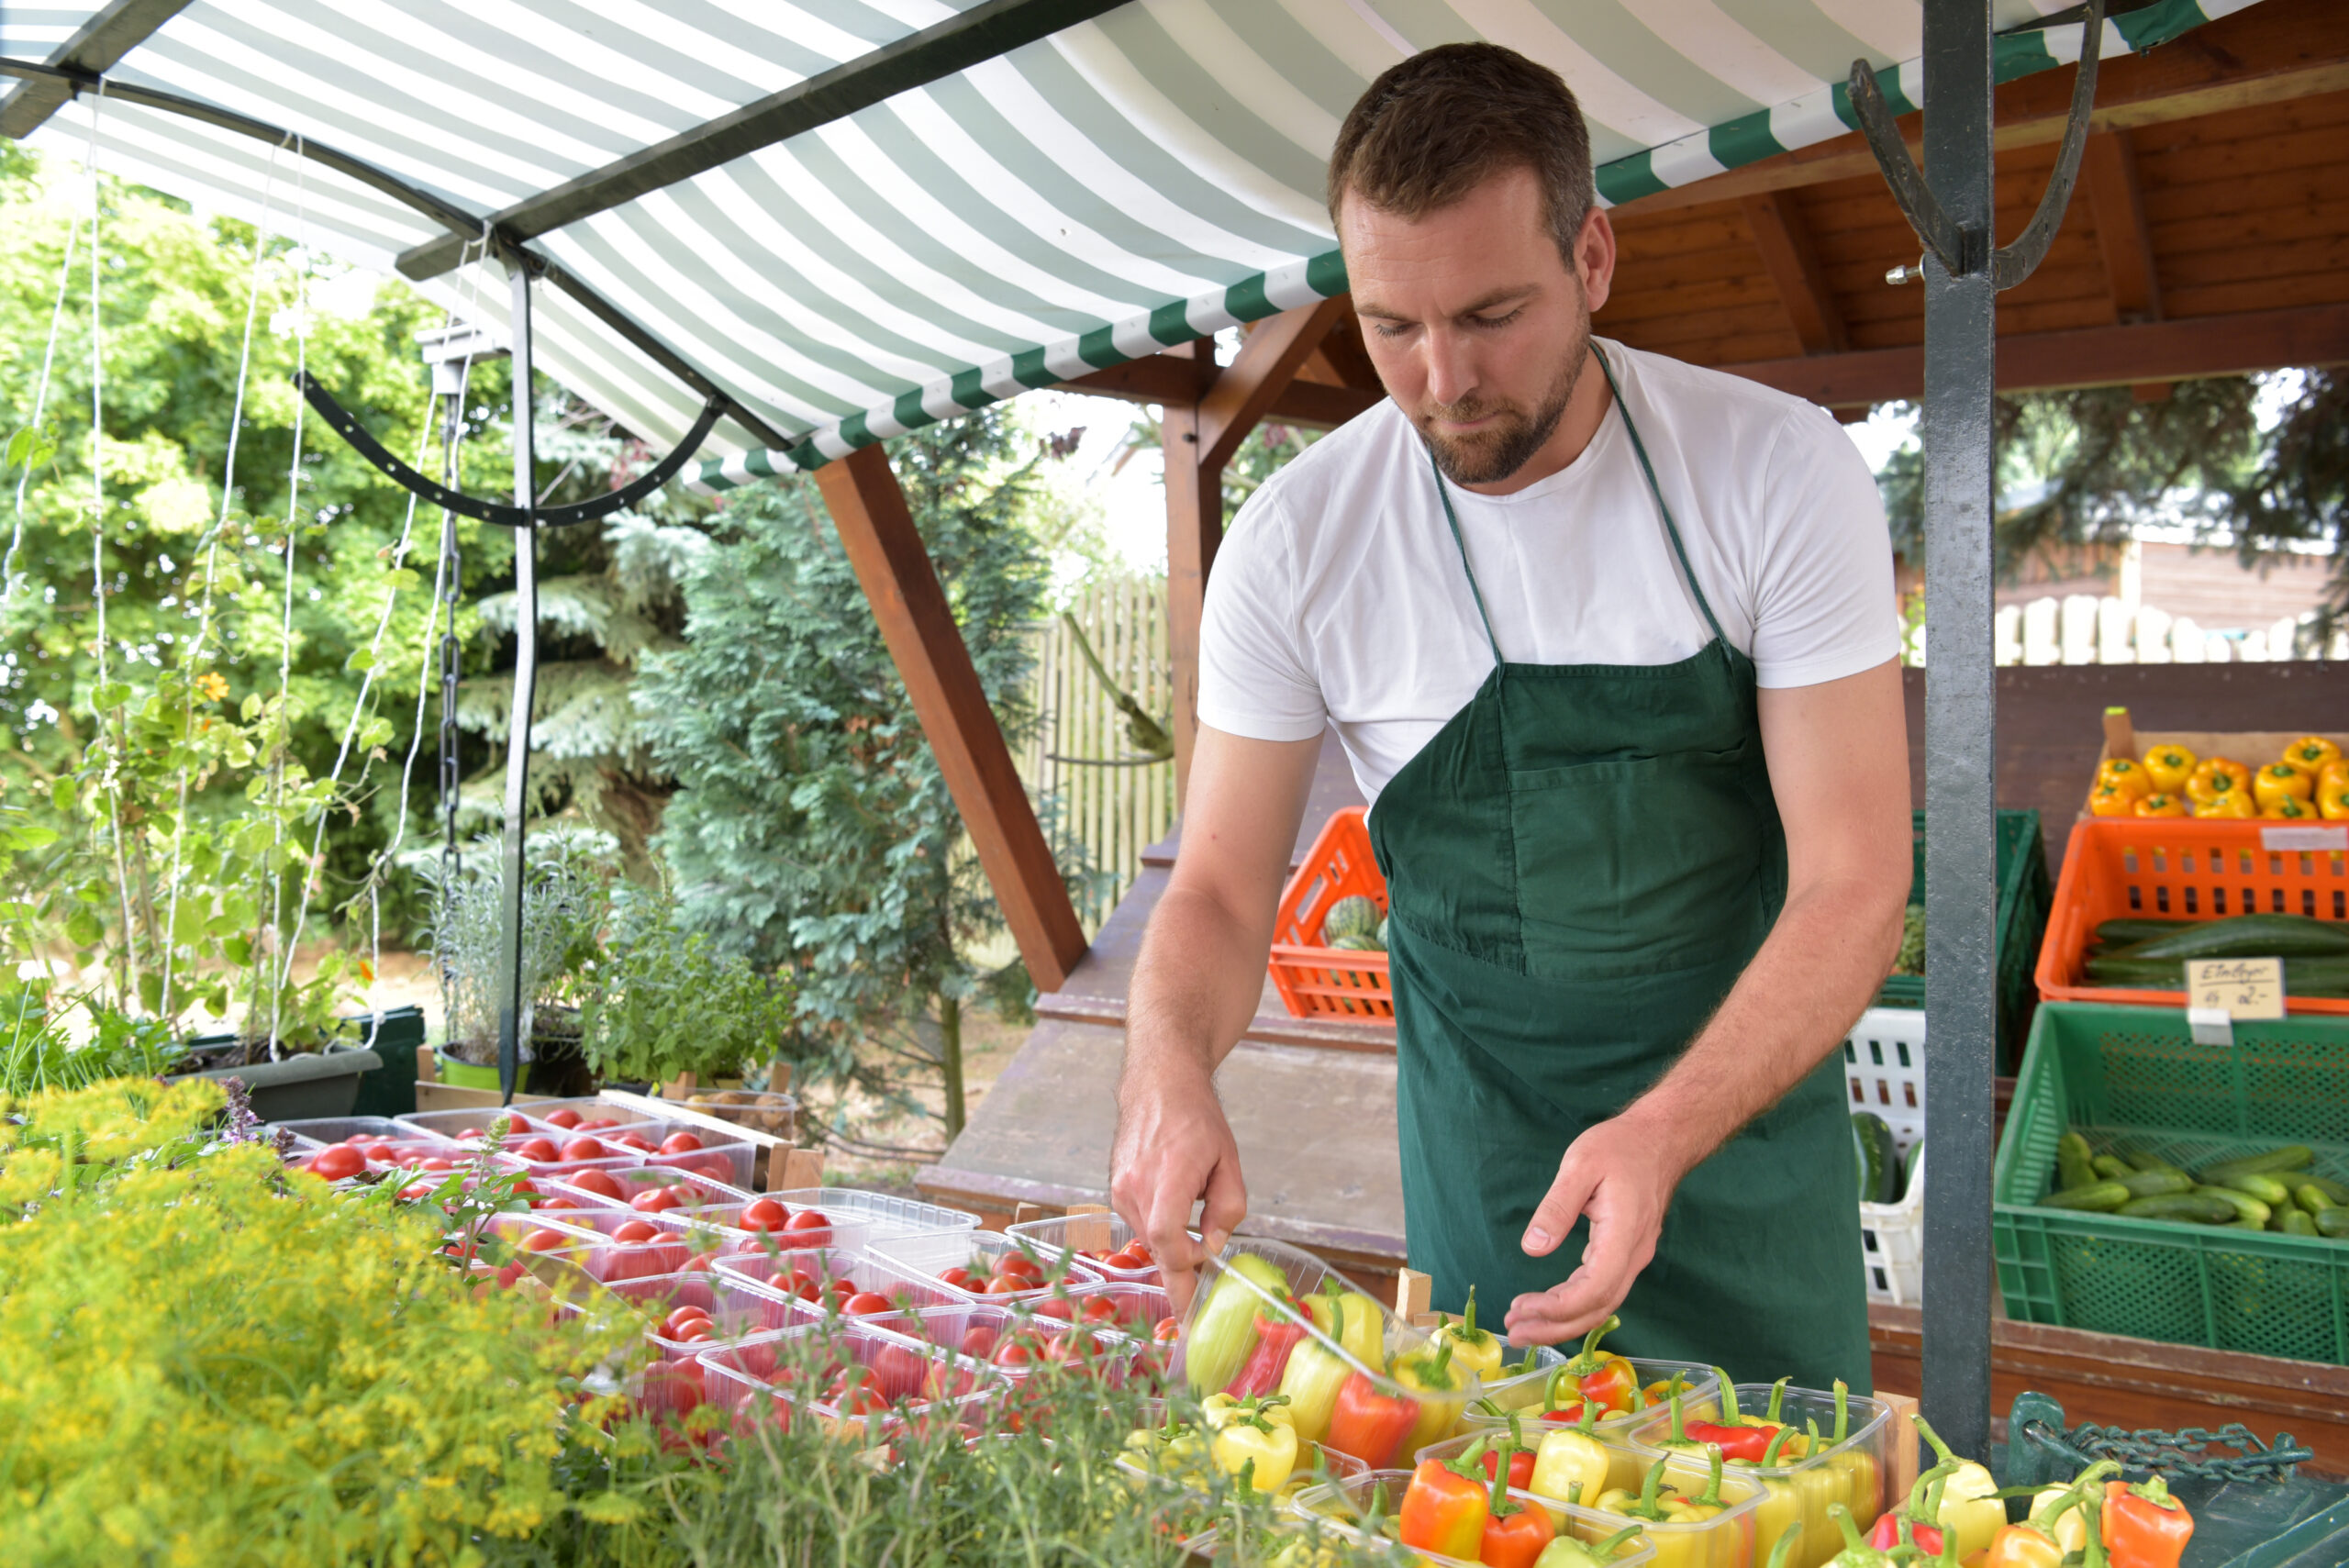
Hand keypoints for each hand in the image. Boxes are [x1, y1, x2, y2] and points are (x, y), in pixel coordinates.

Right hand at [1109, 1061, 1246, 1313]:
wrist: (1159, 1085)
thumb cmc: (1198, 1119)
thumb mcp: (1229, 1162)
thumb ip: (1228, 1208)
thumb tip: (1214, 1246)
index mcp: (1169, 1175)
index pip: (1168, 1239)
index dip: (1182, 1275)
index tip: (1196, 1295)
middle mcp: (1136, 1185)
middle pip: (1159, 1246)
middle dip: (1182, 1266)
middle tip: (1200, 1289)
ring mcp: (1120, 1188)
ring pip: (1149, 1237)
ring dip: (1172, 1241)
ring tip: (1192, 1211)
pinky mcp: (1115, 1189)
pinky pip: (1140, 1222)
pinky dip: (1159, 1225)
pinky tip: (1174, 1203)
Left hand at [1502, 1112, 1683, 1343]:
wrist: (1659, 1141)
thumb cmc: (1620, 1148)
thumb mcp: (1581, 1165)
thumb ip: (1557, 1207)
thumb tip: (1533, 1247)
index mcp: (1623, 1235)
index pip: (1594, 1290)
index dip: (1557, 1309)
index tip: (1522, 1309)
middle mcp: (1633, 1255)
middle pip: (1597, 1308)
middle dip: (1554, 1327)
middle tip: (1513, 1331)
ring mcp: (1632, 1258)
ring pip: (1601, 1305)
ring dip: (1562, 1321)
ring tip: (1523, 1324)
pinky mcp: (1626, 1255)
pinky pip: (1602, 1292)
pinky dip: (1573, 1305)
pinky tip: (1547, 1306)